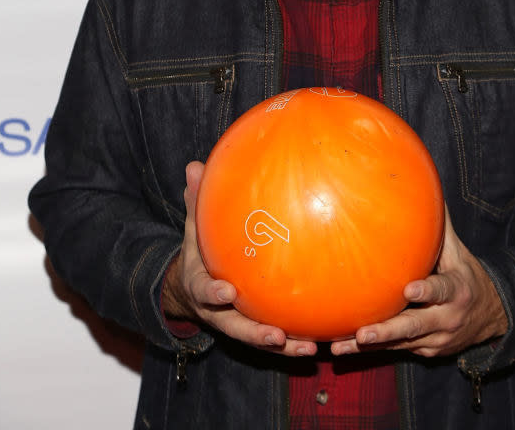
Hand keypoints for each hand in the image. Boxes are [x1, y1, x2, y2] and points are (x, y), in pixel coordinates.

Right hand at [162, 161, 317, 357]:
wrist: (193, 288)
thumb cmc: (199, 252)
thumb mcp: (193, 229)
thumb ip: (196, 202)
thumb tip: (194, 166)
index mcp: (202, 288)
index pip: (204, 292)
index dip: (213, 293)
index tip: (227, 291)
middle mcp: (220, 313)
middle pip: (236, 328)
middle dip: (255, 335)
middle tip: (275, 336)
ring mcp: (239, 324)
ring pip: (260, 339)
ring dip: (283, 347)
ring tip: (308, 348)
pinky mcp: (256, 328)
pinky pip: (277, 338)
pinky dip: (295, 342)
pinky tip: (321, 342)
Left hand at [331, 205, 506, 358]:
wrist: (492, 316)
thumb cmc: (467, 274)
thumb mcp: (458, 252)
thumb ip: (439, 225)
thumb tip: (426, 186)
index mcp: (456, 290)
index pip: (441, 291)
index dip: (426, 292)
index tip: (409, 290)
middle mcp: (446, 319)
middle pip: (414, 327)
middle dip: (387, 331)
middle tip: (363, 333)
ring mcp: (435, 340)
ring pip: (400, 344)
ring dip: (370, 346)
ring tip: (340, 346)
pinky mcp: (425, 352)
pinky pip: (396, 350)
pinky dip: (371, 352)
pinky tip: (344, 348)